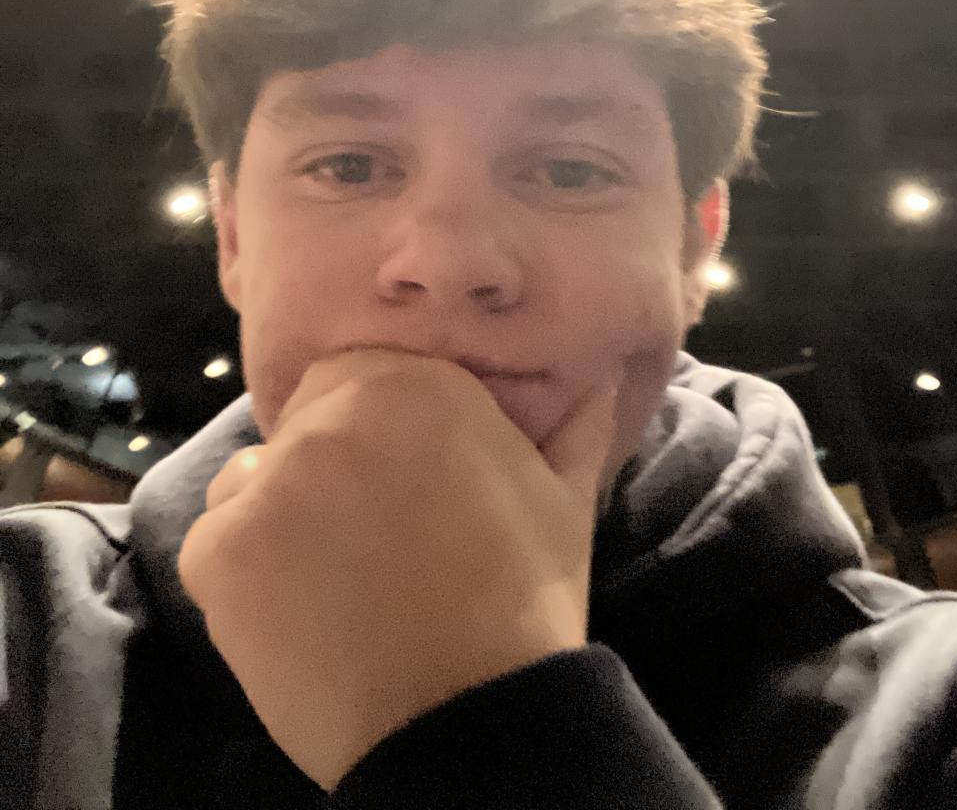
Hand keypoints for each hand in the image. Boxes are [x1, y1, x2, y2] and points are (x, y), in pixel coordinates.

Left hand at [177, 349, 617, 789]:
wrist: (472, 719)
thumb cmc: (523, 599)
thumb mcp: (562, 499)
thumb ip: (575, 423)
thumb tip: (601, 375)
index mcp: (412, 385)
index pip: (354, 373)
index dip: (370, 423)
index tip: (392, 474)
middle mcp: (330, 418)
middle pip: (302, 425)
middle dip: (327, 464)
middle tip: (365, 531)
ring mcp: (268, 483)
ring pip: (251, 480)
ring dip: (278, 513)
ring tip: (330, 578)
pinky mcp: (219, 551)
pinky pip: (217, 542)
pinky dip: (244, 573)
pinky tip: (295, 612)